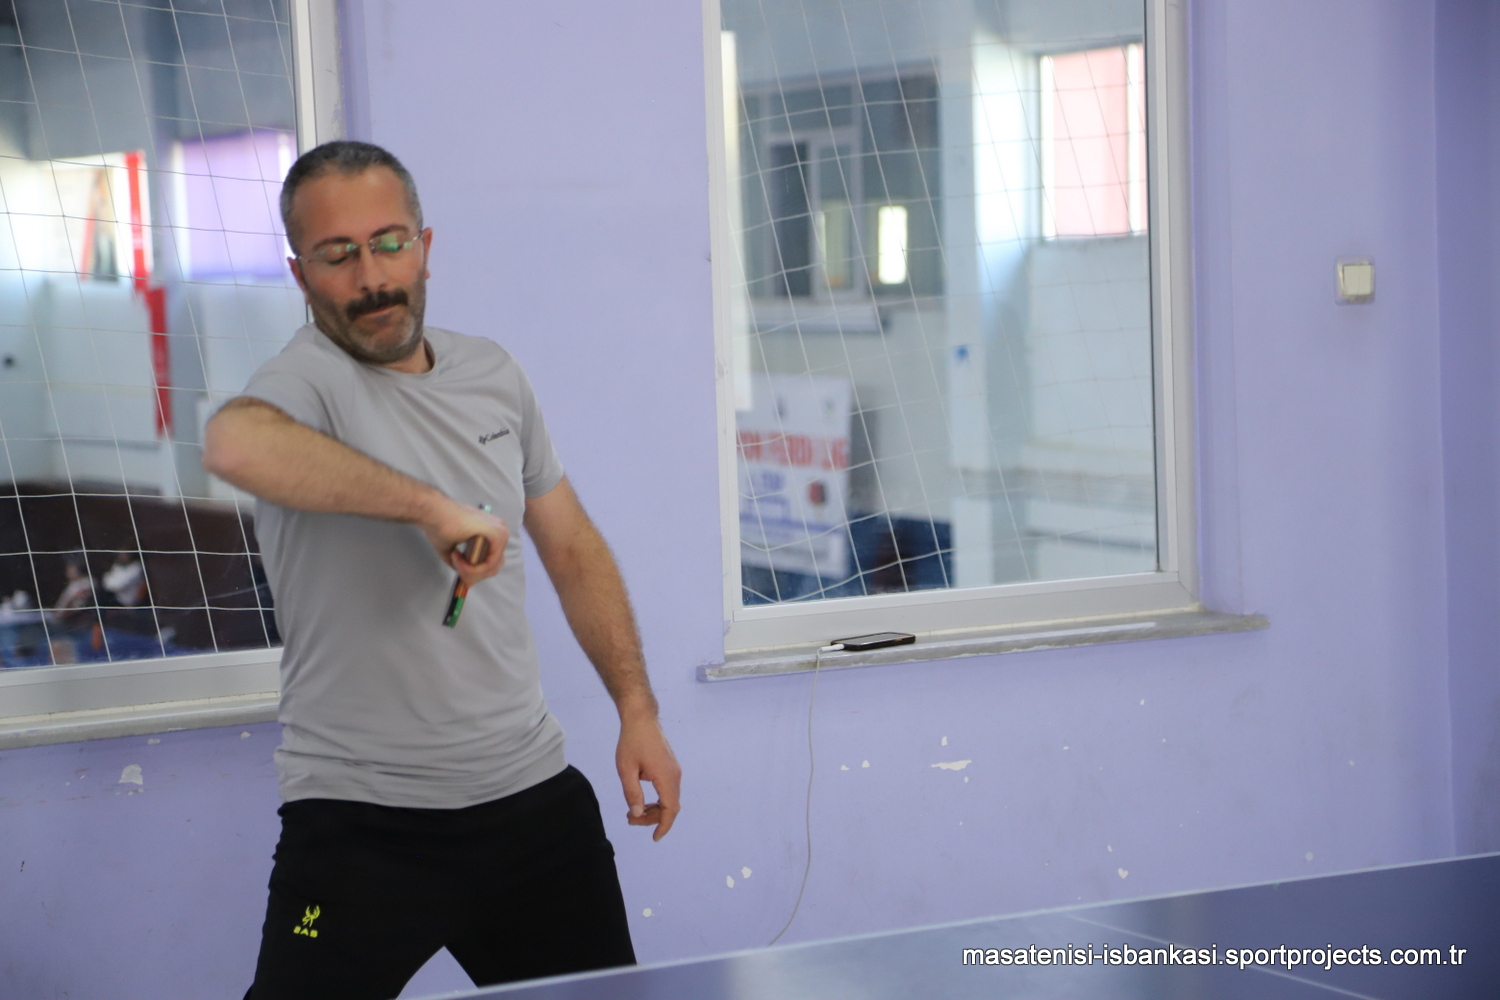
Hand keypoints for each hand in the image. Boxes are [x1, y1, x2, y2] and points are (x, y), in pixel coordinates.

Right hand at [420, 497, 509, 585]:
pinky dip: (472, 568)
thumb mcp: (454, 551)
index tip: (458, 568)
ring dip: (470, 571)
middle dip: (473, 573)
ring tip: (455, 558)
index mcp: (493, 533)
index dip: (476, 572)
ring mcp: (501, 533)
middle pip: (494, 567)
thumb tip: (468, 581)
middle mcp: (501, 532)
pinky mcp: (498, 535)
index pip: (493, 562)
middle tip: (456, 564)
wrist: (435, 513)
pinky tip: (457, 557)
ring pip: (491, 568)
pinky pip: (489, 564)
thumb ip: (464, 565)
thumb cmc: (441, 527)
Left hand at [617, 712, 680, 840]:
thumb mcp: (626, 769)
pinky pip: (668, 789)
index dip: (663, 825)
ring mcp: (675, 770)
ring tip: (633, 811)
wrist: (641, 718)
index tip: (654, 838)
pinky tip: (642, 799)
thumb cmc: (631, 742)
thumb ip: (632, 793)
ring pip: (670, 798)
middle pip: (671, 806)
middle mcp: (675, 775)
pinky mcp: (671, 766)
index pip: (670, 809)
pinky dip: (658, 799)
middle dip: (653, 818)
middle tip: (630, 819)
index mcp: (666, 777)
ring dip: (655, 809)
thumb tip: (636, 814)